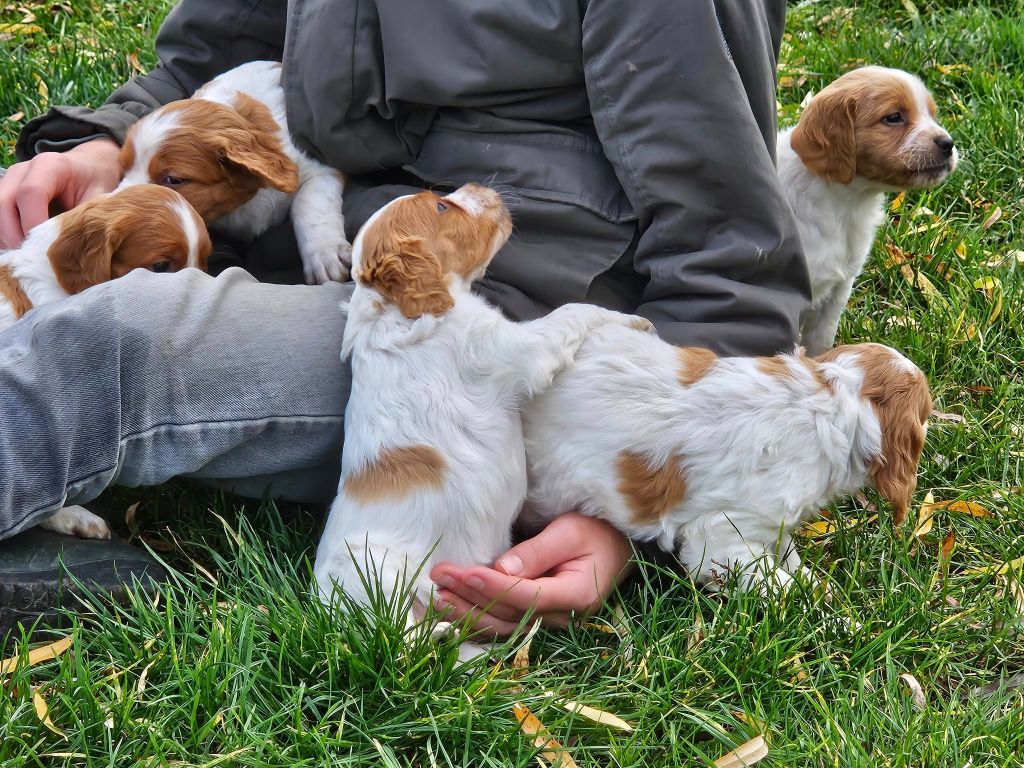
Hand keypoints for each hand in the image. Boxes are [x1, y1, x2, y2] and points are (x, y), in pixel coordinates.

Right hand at [0, 137, 121, 247]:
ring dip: (7, 236)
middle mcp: (23, 170)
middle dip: (13, 234)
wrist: (89, 167)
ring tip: (28, 257)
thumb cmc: (95, 181)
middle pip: (3, 202)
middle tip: (32, 259)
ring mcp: (10, 180)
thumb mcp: (100, 198)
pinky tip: (24, 249)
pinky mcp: (6, 192)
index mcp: (50, 166)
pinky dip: (7, 233)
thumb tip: (78, 252)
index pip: (30, 194)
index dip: (33, 223)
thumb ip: (86, 220)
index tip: (45, 248)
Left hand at [430, 512, 633, 636]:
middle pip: (508, 615)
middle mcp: (561, 617)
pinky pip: (502, 624)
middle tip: (438, 576)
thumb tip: (501, 569)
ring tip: (435, 595)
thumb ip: (538, 551)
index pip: (527, 595)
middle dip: (469, 597)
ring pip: (501, 626)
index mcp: (577, 595)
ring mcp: (548, 623)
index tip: (463, 572)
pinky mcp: (535, 619)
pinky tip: (449, 609)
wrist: (615, 548)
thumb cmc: (596, 532)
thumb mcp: (571, 531)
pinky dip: (473, 618)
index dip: (493, 587)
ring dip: (466, 612)